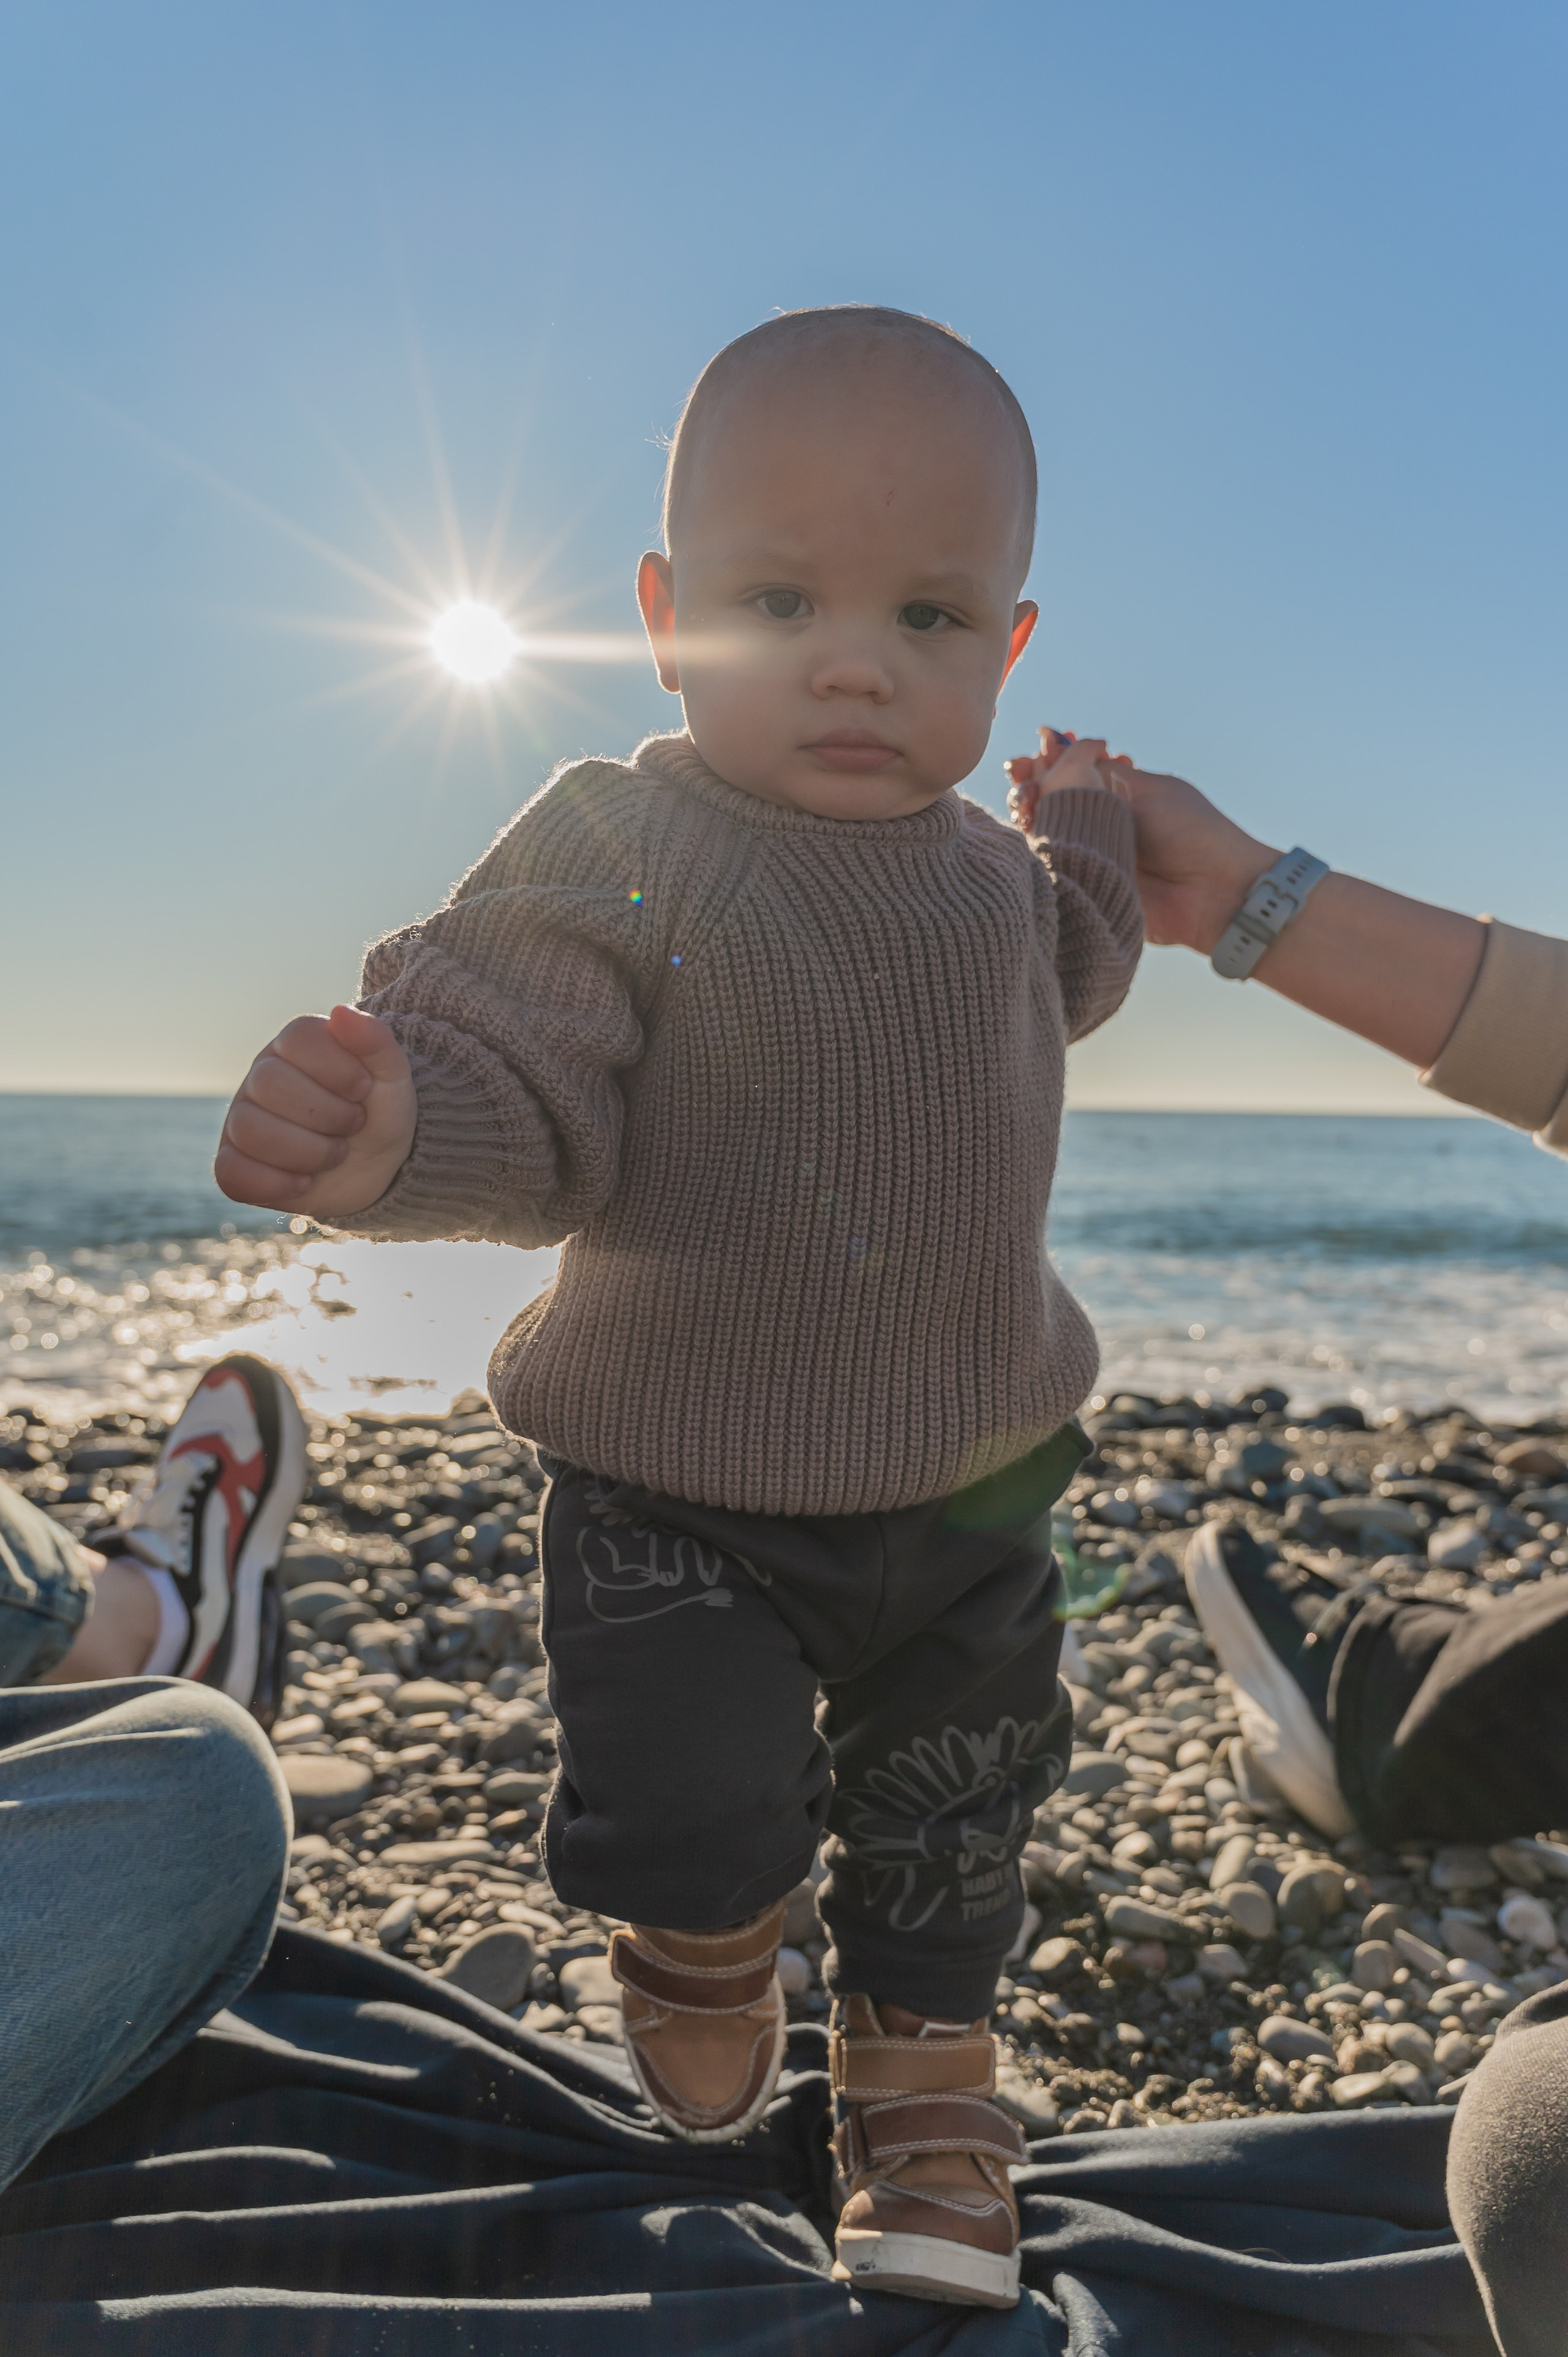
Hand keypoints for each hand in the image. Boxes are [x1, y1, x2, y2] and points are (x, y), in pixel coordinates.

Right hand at [215, 1006, 416, 1216]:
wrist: (381, 1167)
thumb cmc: (381, 1113)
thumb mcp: (393, 1077)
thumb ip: (376, 1041)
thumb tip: (341, 1012)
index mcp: (295, 1045)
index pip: (298, 1039)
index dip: (337, 1068)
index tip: (363, 1089)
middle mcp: (261, 1077)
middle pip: (269, 1084)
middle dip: (327, 1114)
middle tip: (353, 1124)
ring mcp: (243, 1120)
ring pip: (249, 1130)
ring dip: (308, 1152)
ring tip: (336, 1153)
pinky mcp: (235, 1164)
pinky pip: (231, 1173)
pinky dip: (274, 1183)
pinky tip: (304, 1182)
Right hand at [1006, 725, 1277, 952]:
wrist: (1214, 890)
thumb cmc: (1191, 832)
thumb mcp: (1147, 789)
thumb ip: (1100, 771)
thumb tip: (1056, 744)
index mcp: (1118, 794)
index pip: (1070, 773)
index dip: (1047, 763)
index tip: (1033, 753)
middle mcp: (1100, 824)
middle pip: (1049, 801)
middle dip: (1030, 785)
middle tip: (1022, 778)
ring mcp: (1091, 855)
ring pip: (1043, 831)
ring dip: (1027, 812)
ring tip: (1026, 802)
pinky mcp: (1086, 888)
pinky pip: (1050, 867)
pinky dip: (1034, 848)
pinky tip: (1029, 829)